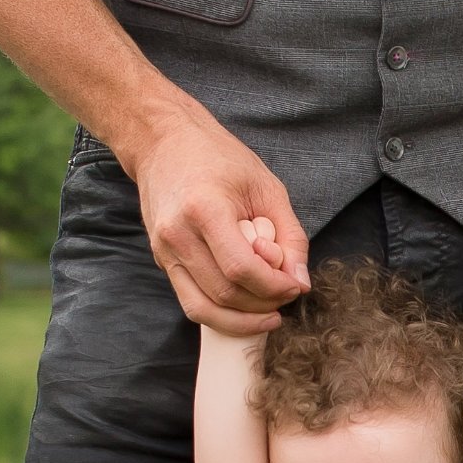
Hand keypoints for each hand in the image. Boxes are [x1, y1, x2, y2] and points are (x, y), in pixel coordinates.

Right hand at [123, 108, 308, 332]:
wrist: (163, 142)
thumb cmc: (218, 158)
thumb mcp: (267, 187)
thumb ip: (290, 236)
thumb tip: (300, 281)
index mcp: (204, 209)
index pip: (241, 269)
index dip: (274, 286)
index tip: (295, 285)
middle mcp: (177, 234)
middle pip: (225, 293)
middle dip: (263, 304)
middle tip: (286, 294)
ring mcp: (164, 251)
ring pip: (205, 308)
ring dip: (243, 319)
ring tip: (269, 312)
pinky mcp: (162, 261)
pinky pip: (192, 303)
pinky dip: (221, 316)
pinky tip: (245, 312)